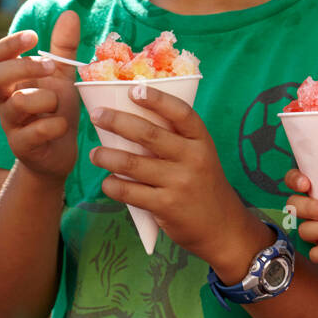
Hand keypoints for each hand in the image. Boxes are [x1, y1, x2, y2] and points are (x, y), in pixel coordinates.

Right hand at [0, 10, 80, 183]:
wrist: (59, 154)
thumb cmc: (55, 111)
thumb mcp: (60, 78)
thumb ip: (62, 49)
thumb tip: (69, 13)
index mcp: (12, 80)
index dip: (10, 44)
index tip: (34, 36)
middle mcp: (5, 100)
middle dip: (23, 68)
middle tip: (49, 68)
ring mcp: (11, 124)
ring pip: (17, 104)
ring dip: (44, 98)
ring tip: (58, 104)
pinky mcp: (23, 147)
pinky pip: (34, 132)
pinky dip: (53, 125)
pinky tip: (62, 125)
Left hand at [88, 82, 245, 263]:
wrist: (222, 227)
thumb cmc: (203, 185)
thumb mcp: (200, 157)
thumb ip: (176, 141)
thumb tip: (131, 120)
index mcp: (202, 142)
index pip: (181, 113)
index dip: (157, 99)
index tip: (134, 89)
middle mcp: (193, 159)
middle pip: (149, 134)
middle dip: (117, 122)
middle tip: (97, 116)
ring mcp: (179, 183)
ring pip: (131, 164)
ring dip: (106, 156)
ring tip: (95, 154)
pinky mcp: (165, 206)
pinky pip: (128, 192)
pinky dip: (112, 185)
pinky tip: (108, 183)